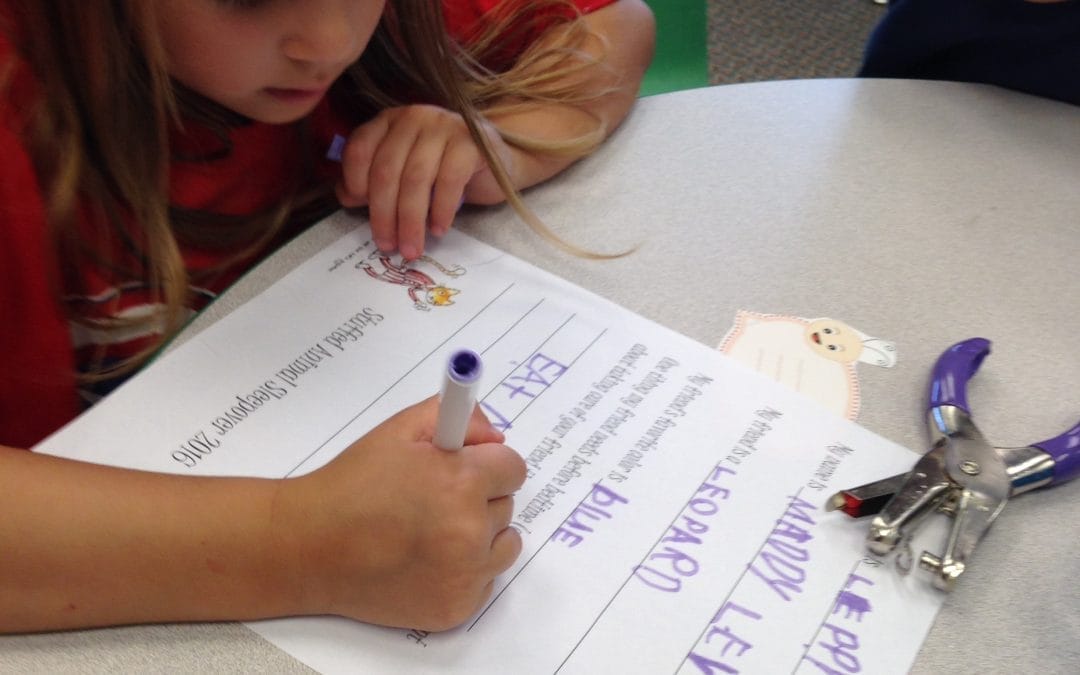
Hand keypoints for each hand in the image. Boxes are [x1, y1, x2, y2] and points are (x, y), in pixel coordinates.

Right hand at [278, 396, 525, 630]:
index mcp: (461, 483)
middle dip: (478, 497)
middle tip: (432, 500)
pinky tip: (428, 560)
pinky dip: (466, 571)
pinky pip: (486, 581)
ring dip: (481, 535)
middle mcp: (470, 532)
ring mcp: (465, 575)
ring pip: (503, 544)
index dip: (486, 465)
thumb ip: (458, 417)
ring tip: (432, 530)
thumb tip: (495, 438)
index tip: (463, 469)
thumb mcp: (402, 429)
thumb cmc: (352, 486)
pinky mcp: (456, 608)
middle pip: (506, 505)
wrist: (311, 548)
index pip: (513, 468)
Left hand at [335, 105, 511, 259]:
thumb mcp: (405, 176)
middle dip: (384, 215)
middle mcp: (413, 117)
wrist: (499, 163)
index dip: (355, 184)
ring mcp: (444, 125)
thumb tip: (346, 197)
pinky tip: (439, 229)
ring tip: (412, 248)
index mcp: (389, 121)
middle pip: (387, 170)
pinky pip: (450, 179)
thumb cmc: (445, 171)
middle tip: (388, 246)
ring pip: (416, 179)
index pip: (360, 149)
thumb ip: (373, 182)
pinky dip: (441, 210)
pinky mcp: (472, 141)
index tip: (361, 214)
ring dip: (411, 220)